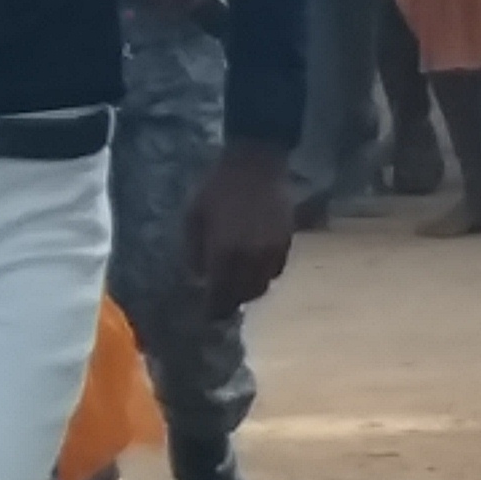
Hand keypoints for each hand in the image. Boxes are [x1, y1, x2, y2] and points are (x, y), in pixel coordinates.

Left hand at [185, 141, 296, 308]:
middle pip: (242, 295)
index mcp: (224, 251)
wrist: (256, 163)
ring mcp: (272, 251)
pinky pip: (276, 271)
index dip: (213, 309)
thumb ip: (193, 250)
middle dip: (230, 303)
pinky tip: (253, 269)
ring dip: (248, 292)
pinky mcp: (287, 243)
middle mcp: (251, 258)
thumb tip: (198, 278)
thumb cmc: (217, 186)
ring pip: (262, 286)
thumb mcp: (193, 215)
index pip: (220, 294)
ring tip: (236, 287)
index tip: (207, 316)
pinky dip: (263, 276)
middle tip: (220, 303)